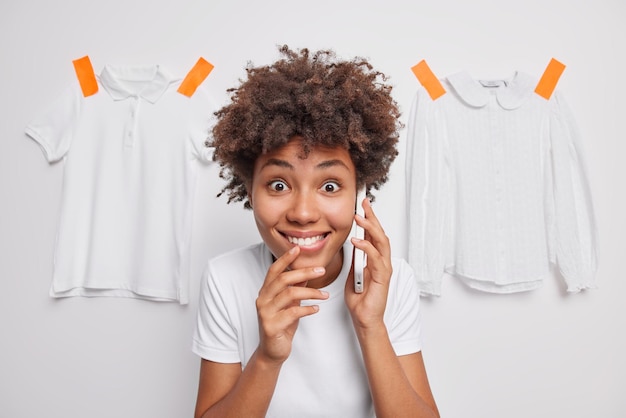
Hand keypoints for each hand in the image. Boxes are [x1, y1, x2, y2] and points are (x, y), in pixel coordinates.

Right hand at [256, 245, 328, 363]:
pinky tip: (316, 309)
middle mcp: (263, 300)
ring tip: (325, 295)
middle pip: (283, 279)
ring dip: (310, 292)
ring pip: (289, 294)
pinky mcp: (271, 326)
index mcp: (266, 292)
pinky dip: (307, 309)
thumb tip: (307, 272)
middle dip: (304, 272)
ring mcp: (265, 313)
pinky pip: (292, 313)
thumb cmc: (281, 326)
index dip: (285, 258)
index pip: (274, 270)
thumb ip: (295, 288)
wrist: (272, 352)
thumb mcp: (289, 304)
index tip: (297, 249)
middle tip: (321, 270)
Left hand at [344, 198, 392, 328]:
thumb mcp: (353, 276)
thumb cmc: (360, 301)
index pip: (374, 235)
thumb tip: (351, 248)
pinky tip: (357, 240)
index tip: (363, 206)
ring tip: (359, 218)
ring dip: (370, 228)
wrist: (365, 320)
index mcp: (375, 260)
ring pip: (381, 243)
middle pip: (380, 234)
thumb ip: (355, 262)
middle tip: (364, 203)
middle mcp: (382, 262)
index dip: (369, 220)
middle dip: (372, 217)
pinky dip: (366, 248)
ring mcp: (384, 269)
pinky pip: (375, 259)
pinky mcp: (382, 278)